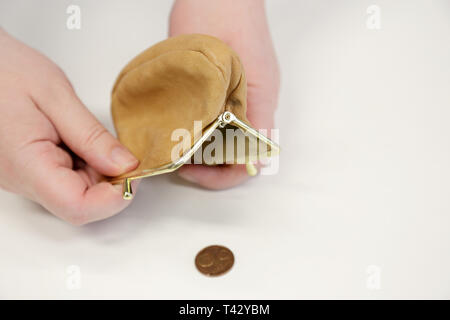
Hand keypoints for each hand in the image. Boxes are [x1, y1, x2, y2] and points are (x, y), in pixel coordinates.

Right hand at [0, 29, 138, 224]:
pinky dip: (84, 163)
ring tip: (89, 133)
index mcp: (26, 164)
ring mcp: (23, 179)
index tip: (134, 172)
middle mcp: (21, 180)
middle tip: (119, 147)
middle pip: (81, 201)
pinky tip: (79, 138)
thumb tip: (124, 166)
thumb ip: (92, 136)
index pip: (78, 206)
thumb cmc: (4, 70)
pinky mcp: (28, 172)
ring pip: (75, 192)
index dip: (114, 197)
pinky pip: (65, 179)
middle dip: (110, 180)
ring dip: (97, 169)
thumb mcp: (55, 95)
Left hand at [169, 0, 279, 188]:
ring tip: (172, 142)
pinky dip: (195, 128)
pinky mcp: (222, 87)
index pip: (249, 159)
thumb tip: (237, 155)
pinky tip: (176, 124)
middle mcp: (251, 104)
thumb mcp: (228, 66)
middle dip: (205, 164)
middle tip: (174, 156)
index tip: (189, 168)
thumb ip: (237, 109)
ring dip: (198, 147)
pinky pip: (212, 118)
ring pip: (221, 138)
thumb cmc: (223, 13)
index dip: (221, 175)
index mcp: (259, 102)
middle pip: (234, 153)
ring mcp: (237, 96)